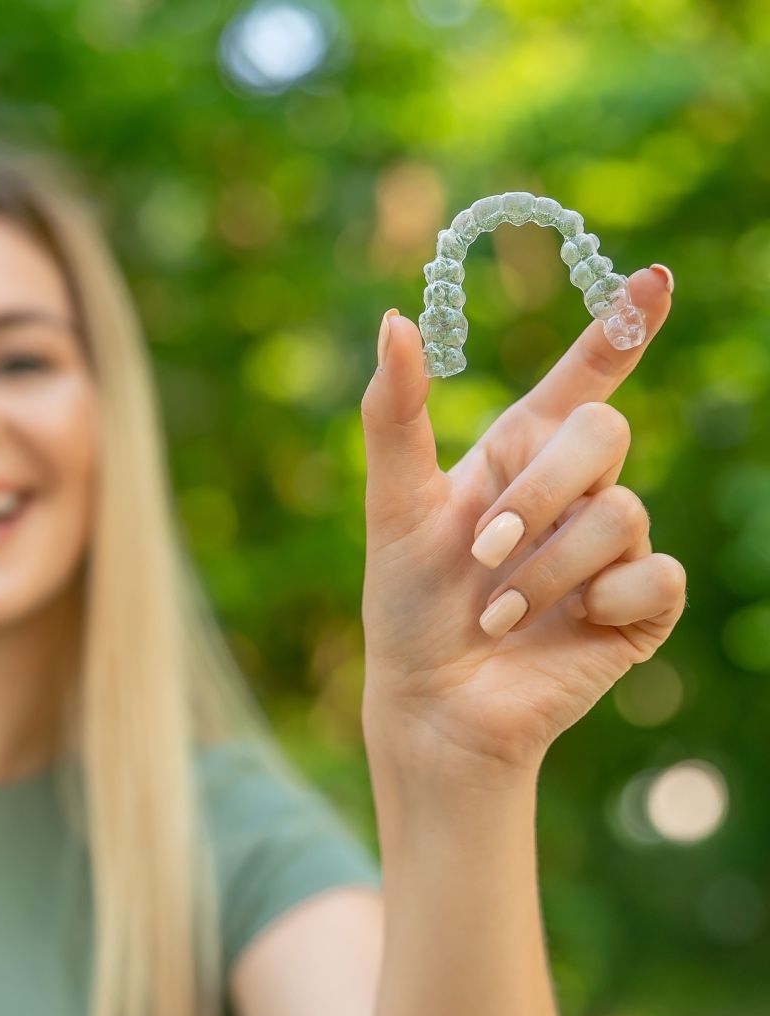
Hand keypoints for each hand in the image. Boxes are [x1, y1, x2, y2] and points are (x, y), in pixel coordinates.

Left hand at [359, 266, 686, 783]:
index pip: (581, 381)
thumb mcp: (395, 507)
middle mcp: (572, 494)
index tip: (654, 281)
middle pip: (604, 435)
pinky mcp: (639, 606)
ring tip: (493, 615)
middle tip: (484, 551)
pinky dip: (597, 600)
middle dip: (540, 495)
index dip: (619, 328)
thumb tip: (393, 318)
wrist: (432, 702)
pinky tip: (566, 627)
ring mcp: (610, 550)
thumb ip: (396, 416)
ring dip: (545, 570)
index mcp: (519, 457)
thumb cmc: (409, 608)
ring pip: (620, 513)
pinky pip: (653, 575)